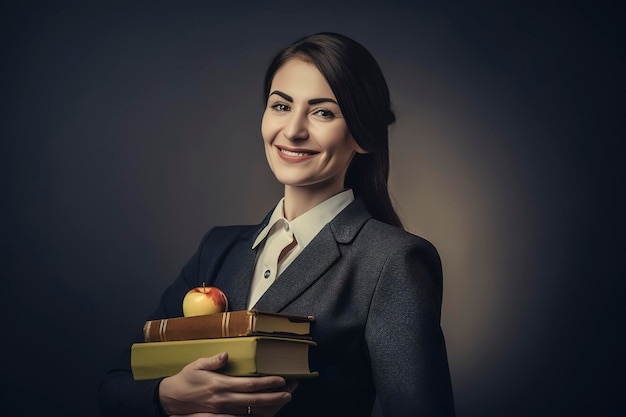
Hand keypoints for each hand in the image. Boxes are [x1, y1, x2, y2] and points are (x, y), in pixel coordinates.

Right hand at [159, 352, 296, 416]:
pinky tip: (268, 409)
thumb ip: (212, 361)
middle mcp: (224, 400)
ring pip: (251, 411)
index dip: (266, 383)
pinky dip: (257, 414)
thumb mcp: (196, 365)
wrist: (171, 399)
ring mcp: (223, 410)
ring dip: (269, 406)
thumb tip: (226, 355)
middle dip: (274, 397)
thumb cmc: (186, 379)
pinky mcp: (221, 416)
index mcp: (220, 385)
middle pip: (254, 401)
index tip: (281, 380)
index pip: (248, 385)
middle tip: (290, 392)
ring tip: (284, 399)